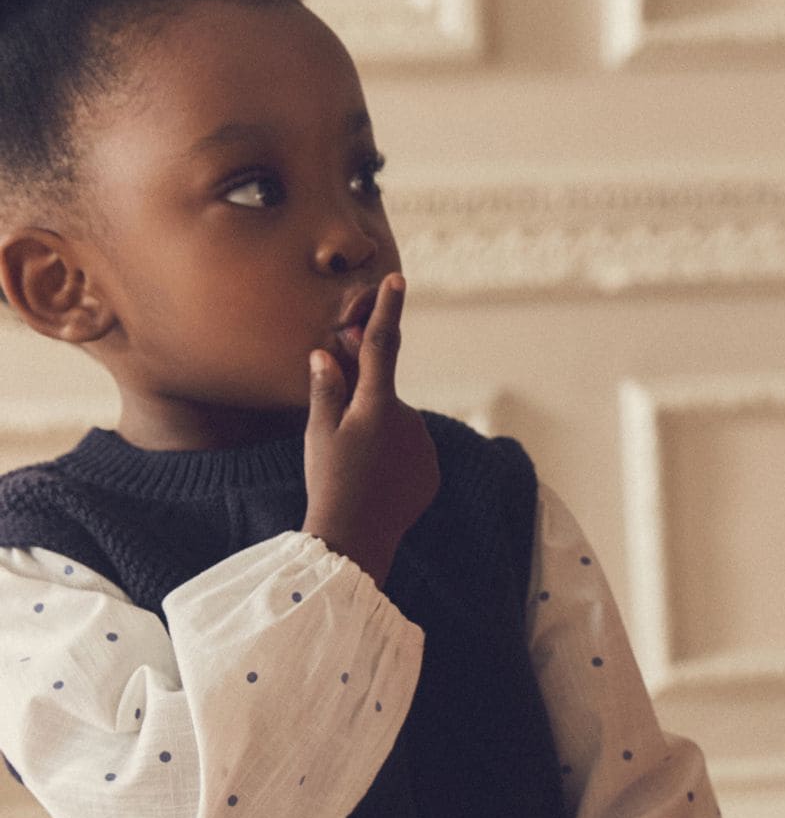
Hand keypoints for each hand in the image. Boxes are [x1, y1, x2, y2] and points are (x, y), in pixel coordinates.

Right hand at [303, 272, 438, 587]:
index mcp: (377, 404)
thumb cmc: (330, 482)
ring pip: (396, 426)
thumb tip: (326, 353)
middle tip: (341, 442)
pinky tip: (376, 484)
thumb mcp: (319, 432)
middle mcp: (408, 419)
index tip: (398, 279)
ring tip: (358, 471)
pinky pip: (410, 452)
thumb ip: (326, 389)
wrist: (357, 539)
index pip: (381, 345)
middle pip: (383, 396)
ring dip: (378, 437)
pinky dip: (394, 460)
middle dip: (364, 405)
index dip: (388, 310)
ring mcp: (424, 445)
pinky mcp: (431, 470)